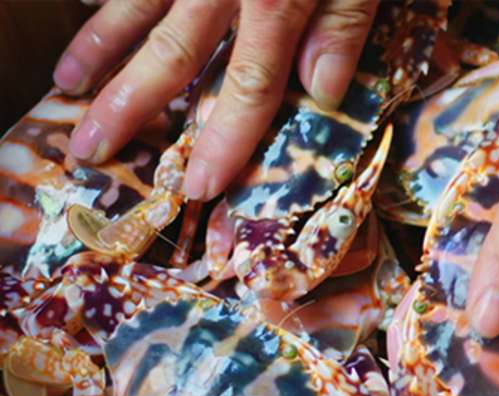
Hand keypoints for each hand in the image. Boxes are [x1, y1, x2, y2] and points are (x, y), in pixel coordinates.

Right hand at [55, 0, 376, 199]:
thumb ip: (343, 22)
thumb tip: (318, 90)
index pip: (249, 85)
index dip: (226, 140)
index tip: (200, 187)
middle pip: (173, 55)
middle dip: (132, 107)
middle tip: (90, 149)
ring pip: (138, 4)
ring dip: (101, 45)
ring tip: (67, 84)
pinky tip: (85, 0)